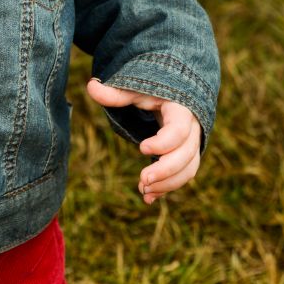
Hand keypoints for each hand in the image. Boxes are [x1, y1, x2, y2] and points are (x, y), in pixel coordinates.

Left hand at [86, 79, 201, 203]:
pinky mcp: (188, 156)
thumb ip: (116, 93)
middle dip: (165, 171)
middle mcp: (192, 128)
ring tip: (144, 192)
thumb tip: (90, 85)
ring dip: (167, 184)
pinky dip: (168, 188)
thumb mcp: (136, 90)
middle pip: (186, 154)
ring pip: (188, 169)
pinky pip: (184, 175)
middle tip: (142, 180)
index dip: (163, 143)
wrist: (173, 96)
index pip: (179, 130)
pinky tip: (149, 198)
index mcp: (181, 108)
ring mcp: (193, 144)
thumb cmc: (152, 91)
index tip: (141, 149)